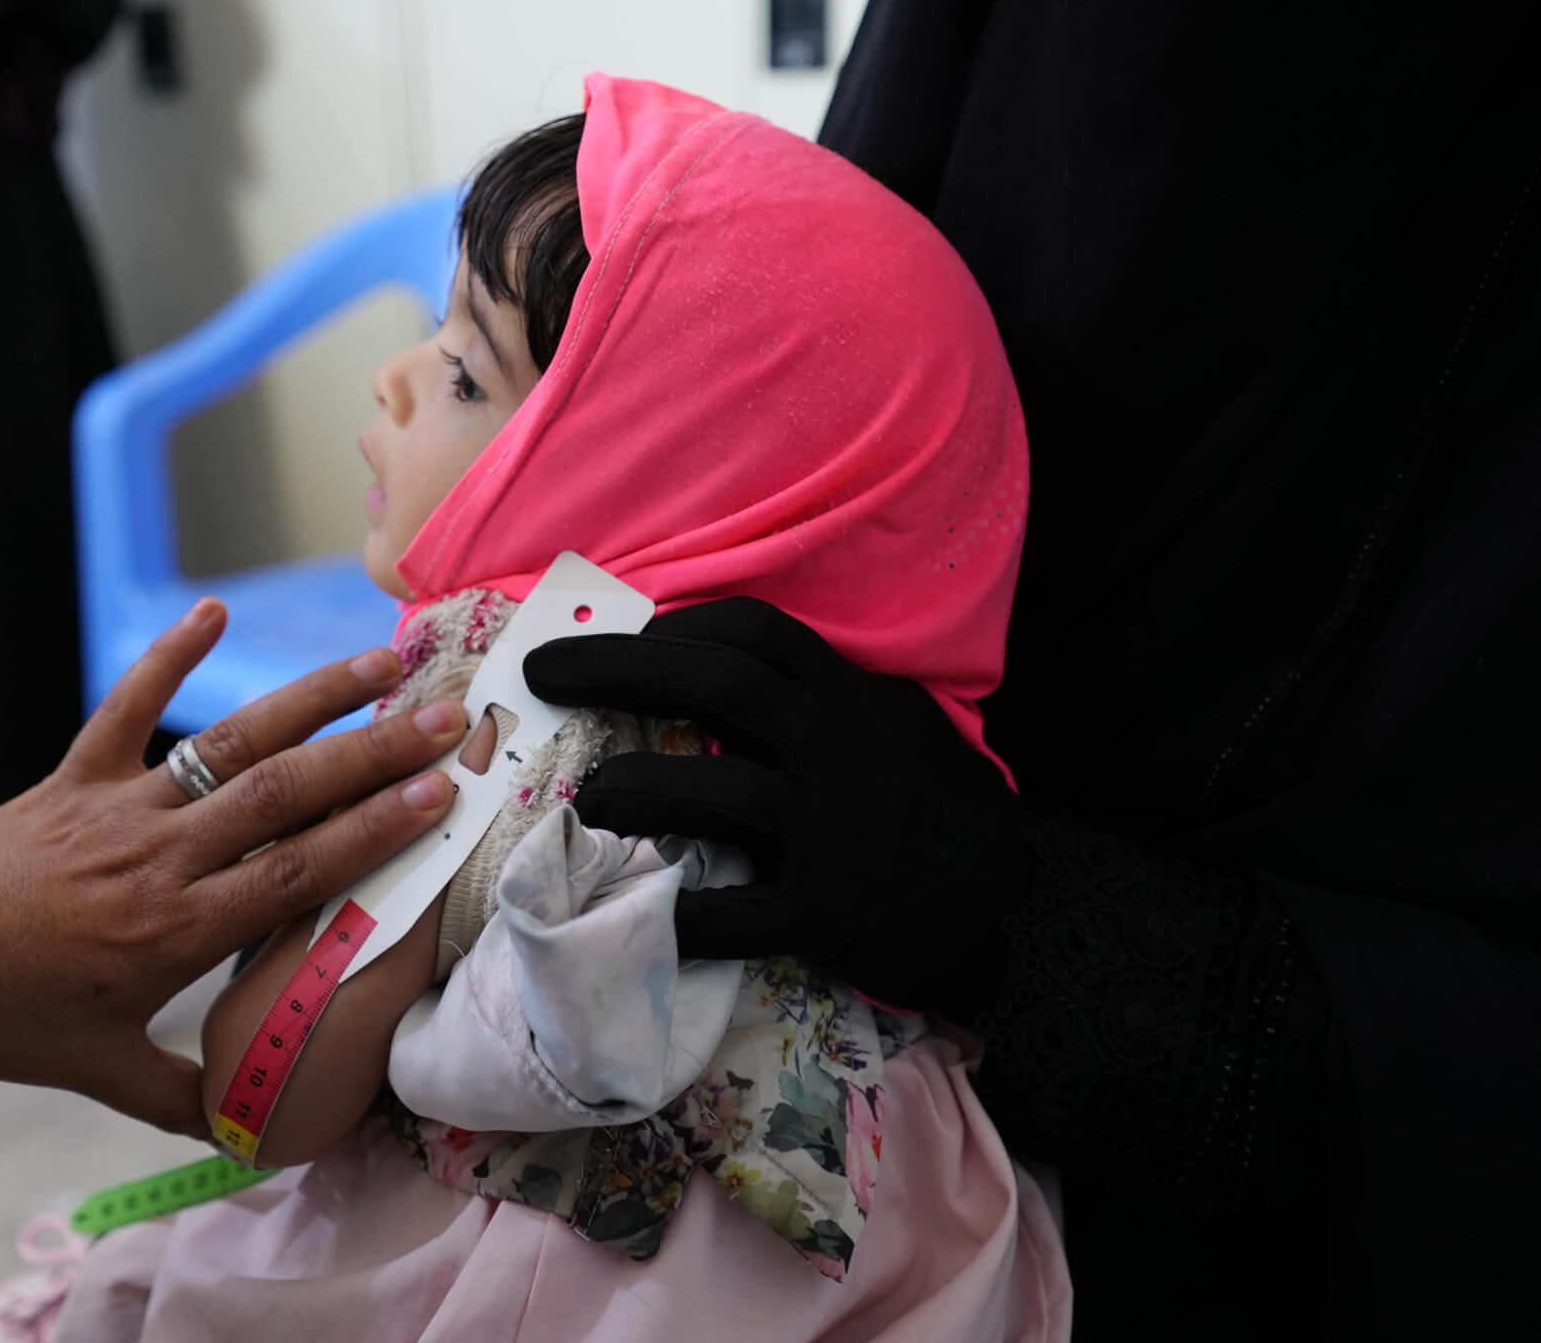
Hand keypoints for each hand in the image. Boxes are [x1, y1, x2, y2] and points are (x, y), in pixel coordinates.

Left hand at [0, 599, 467, 1133]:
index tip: (440, 796)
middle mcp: (159, 860)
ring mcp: (118, 810)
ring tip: (382, 664)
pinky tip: (215, 611)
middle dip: (374, 756)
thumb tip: (257, 1129)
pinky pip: (127, 707)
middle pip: (285, 796)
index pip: (297, 873)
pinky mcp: (72, 778)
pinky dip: (170, 656)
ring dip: (312, 700)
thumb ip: (181, 1096)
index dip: (374, 832)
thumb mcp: (94, 1073)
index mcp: (175, 934)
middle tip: (447, 723)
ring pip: (231, 744)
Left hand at [523, 597, 1030, 1015]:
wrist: (998, 905)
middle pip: (715, 684)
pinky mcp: (830, 914)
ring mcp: (835, 833)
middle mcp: (840, 750)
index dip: (675, 626)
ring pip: (718, 795)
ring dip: (636, 789)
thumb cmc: (924, 806)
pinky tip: (648, 913)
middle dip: (615, 670)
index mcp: (848, 698)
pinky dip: (685, 916)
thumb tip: (695, 676)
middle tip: (542, 675)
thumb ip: (811, 702)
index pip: (753, 632)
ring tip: (592, 797)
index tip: (625, 638)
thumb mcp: (888, 726)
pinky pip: (739, 914)